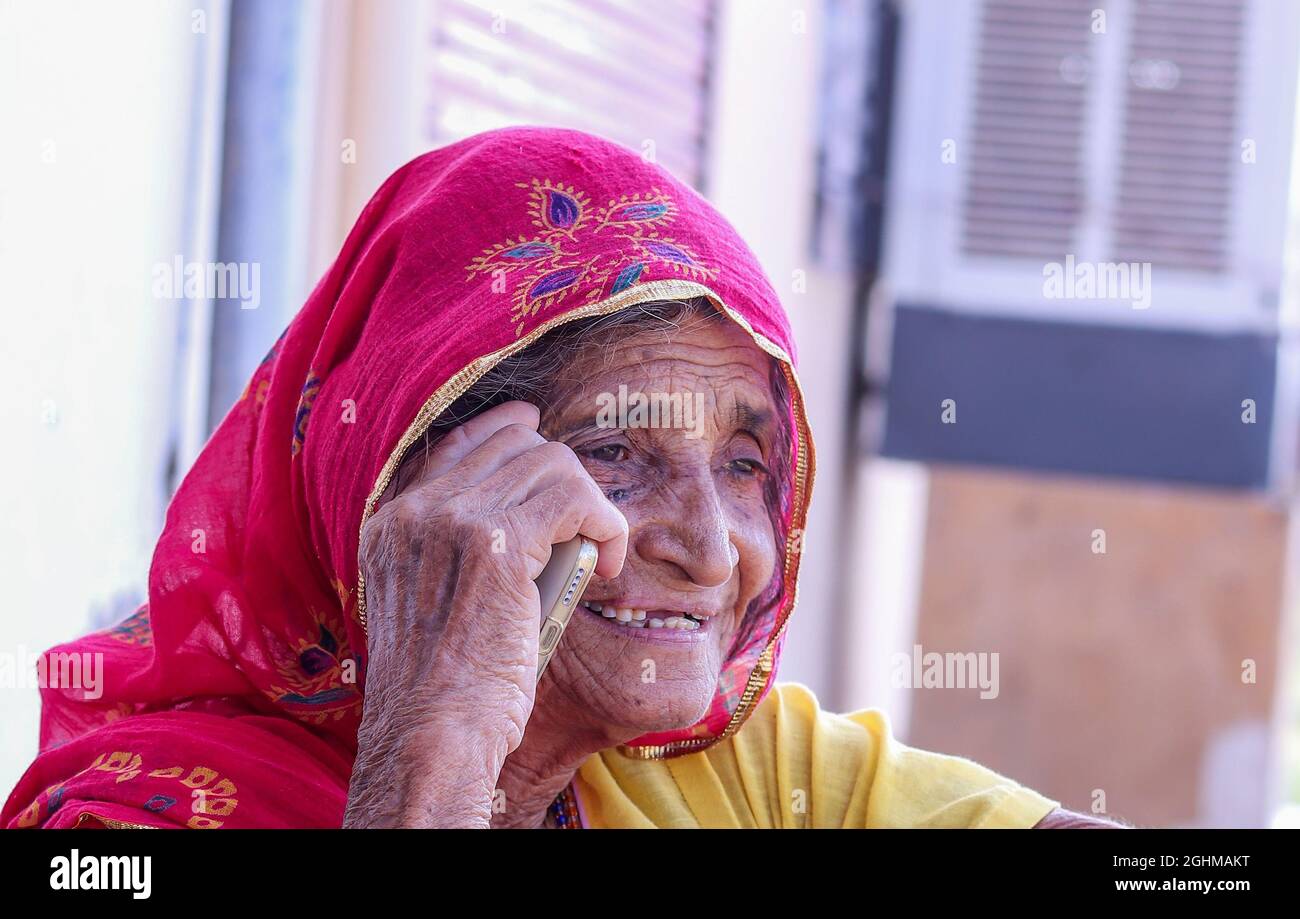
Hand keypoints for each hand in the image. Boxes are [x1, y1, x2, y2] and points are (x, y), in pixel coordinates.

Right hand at [343, 401, 626, 826]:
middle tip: (585, 527)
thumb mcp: (433, 606)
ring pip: (549, 464)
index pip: (458, 442)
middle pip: (512, 444)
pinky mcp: (496, 542)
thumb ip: (457, 555)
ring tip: (597, 554)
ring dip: (590, 505)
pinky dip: (604, 522)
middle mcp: (415, 511)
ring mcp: (451, 520)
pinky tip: (606, 560)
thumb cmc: (445, 690)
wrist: (431, 732)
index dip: (507, 431)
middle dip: (562, 476)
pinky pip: (573, 497)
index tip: (538, 433)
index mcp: (391, 523)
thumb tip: (524, 519)